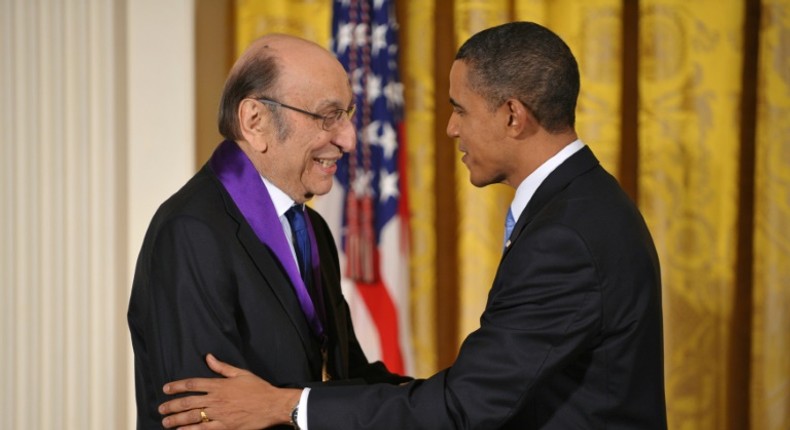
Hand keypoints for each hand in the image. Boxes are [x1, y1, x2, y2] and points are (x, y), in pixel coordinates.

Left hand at [158, 353, 301, 428]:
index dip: (177, 386)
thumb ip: (222, 367)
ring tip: (166, 422)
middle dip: (172, 405)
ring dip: (177, 419)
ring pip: (193, 417)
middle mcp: (216, 399)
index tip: (166, 389)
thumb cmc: (258, 388)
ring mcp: (220, 414)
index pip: (193, 384)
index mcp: (219, 385)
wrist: (272, 405)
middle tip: (161, 409)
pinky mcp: (225, 426)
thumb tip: (208, 357)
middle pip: (188, 402)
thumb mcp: (241, 373)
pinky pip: (204, 429)